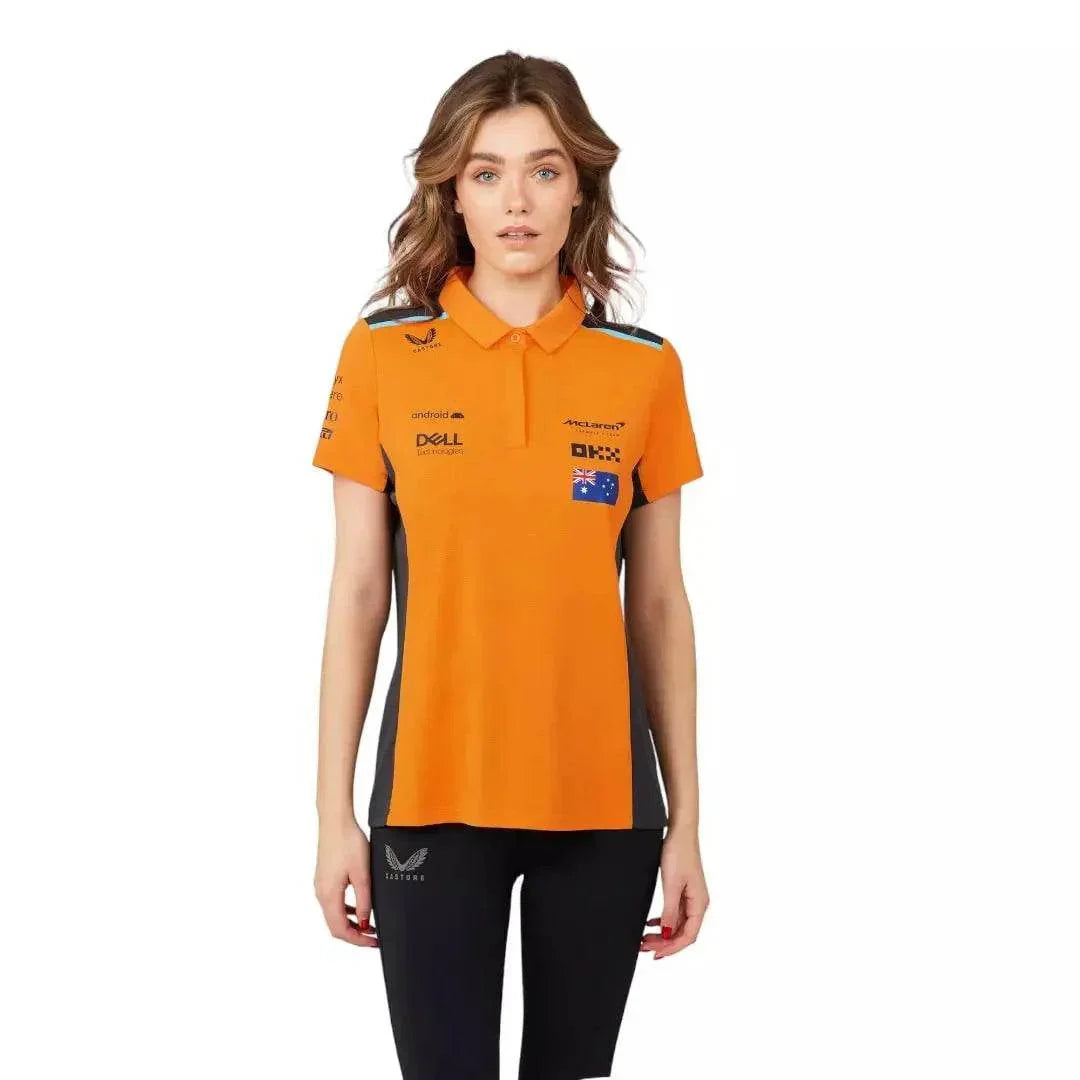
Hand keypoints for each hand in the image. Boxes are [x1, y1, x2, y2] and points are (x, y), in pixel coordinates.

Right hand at [314, 817, 378, 947]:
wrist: (336, 821)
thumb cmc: (348, 843)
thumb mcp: (362, 874)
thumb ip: (365, 901)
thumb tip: (366, 922)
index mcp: (328, 895)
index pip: (340, 930)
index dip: (358, 940)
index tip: (374, 943)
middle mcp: (321, 893)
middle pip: (335, 926)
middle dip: (355, 935)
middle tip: (374, 938)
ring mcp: (321, 886)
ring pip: (334, 915)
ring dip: (351, 924)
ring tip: (370, 926)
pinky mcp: (324, 878)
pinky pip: (333, 902)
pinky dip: (346, 911)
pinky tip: (359, 908)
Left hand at [640, 825, 708, 959]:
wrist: (680, 832)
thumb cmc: (679, 853)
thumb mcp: (671, 885)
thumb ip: (669, 911)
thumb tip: (667, 934)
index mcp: (699, 904)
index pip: (688, 936)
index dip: (672, 948)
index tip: (655, 954)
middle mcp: (698, 903)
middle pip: (682, 932)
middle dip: (664, 943)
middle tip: (644, 946)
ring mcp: (691, 897)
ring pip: (677, 924)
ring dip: (662, 933)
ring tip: (645, 938)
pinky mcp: (684, 891)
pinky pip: (675, 913)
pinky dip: (664, 921)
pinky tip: (652, 923)